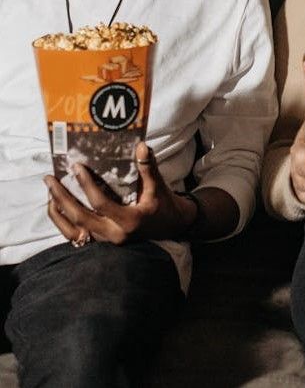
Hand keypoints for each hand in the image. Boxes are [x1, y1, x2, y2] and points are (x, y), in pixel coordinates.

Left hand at [44, 142, 197, 245]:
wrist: (171, 226)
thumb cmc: (164, 204)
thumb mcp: (158, 186)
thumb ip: (148, 167)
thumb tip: (142, 146)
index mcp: (129, 221)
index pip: (101, 204)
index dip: (87, 186)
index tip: (76, 167)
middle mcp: (115, 234)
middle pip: (80, 219)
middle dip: (62, 199)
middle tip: (50, 179)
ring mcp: (107, 241)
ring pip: (74, 231)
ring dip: (59, 212)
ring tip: (50, 193)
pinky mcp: (102, 242)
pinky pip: (77, 236)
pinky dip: (64, 223)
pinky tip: (57, 208)